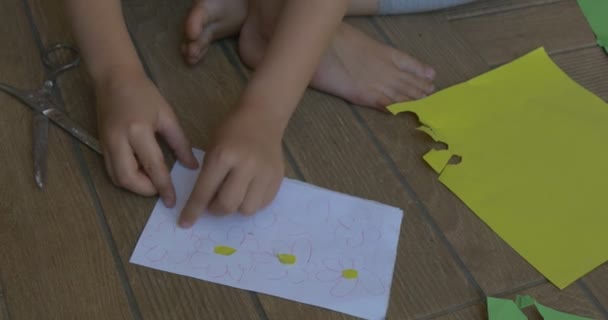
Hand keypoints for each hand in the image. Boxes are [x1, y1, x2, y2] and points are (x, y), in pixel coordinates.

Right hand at [96, 71, 197, 206]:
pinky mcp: (100, 145)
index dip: (164, 186)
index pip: (153, 166)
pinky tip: (140, 173)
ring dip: (135, 186)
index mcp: (138, 130)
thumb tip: (191, 166)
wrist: (114, 77)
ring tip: (152, 181)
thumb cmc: (144, 93)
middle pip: (128, 179)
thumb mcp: (167, 116)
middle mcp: (118, 140)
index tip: (172, 200)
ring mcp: (105, 143)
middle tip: (161, 189)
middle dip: (145, 190)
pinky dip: (126, 178)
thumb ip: (180, 143)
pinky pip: (111, 170)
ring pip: (116, 178)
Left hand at [178, 106, 284, 227]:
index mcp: (224, 156)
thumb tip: (204, 206)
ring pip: (247, 209)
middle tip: (214, 203)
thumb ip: (209, 175)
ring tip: (234, 195)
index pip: (204, 192)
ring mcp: (265, 173)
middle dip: (216, 209)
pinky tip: (248, 191)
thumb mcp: (213, 148)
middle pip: (228, 205)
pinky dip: (252, 202)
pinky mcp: (278, 178)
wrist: (263, 117)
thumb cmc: (232, 131)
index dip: (193, 211)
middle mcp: (246, 167)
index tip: (185, 223)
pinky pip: (263, 204)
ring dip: (236, 207)